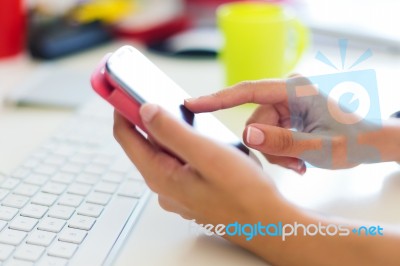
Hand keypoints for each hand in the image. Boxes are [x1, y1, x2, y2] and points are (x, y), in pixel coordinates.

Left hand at [113, 104, 296, 261]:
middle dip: (150, 119)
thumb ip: (172, 131)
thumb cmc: (244, 193)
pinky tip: (203, 142)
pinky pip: (179, 164)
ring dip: (170, 133)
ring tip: (187, 118)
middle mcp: (164, 186)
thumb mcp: (206, 154)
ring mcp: (177, 191)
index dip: (123, 110)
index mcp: (160, 176)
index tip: (126, 89)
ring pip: (164, 154)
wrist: (268, 223)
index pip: (126, 137)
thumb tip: (146, 110)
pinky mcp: (191, 192)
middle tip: (162, 97)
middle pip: (144, 145)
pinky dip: (184, 148)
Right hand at [185, 78, 382, 171]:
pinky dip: (279, 151)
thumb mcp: (318, 148)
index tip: (192, 104)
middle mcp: (287, 91)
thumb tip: (246, 135)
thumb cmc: (354, 141)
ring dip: (275, 153)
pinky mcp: (286, 114)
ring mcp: (286, 103)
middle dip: (267, 147)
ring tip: (298, 164)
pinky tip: (298, 160)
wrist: (372, 142)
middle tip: (292, 165)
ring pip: (260, 131)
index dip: (217, 99)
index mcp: (295, 90)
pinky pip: (269, 134)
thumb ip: (281, 142)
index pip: (248, 91)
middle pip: (254, 121)